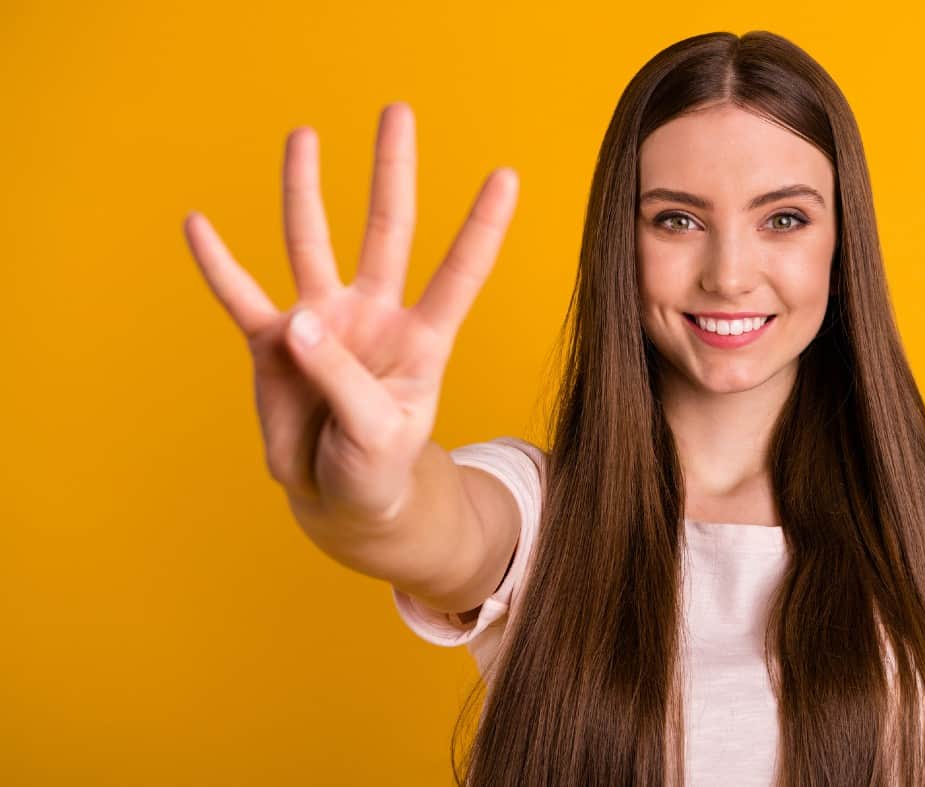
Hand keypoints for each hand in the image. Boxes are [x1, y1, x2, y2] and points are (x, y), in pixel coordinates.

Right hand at [183, 102, 518, 524]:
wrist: (340, 497)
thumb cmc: (377, 466)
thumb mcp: (378, 434)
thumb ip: (342, 380)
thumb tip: (297, 320)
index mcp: (423, 340)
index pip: (459, 273)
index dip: (481, 227)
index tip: (505, 175)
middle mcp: (375, 316)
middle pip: (388, 230)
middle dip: (392, 172)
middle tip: (396, 110)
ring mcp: (323, 325)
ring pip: (312, 244)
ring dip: (305, 190)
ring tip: (303, 136)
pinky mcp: (274, 345)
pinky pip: (242, 297)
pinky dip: (218, 265)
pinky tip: (198, 224)